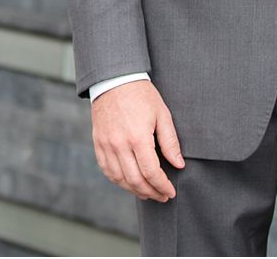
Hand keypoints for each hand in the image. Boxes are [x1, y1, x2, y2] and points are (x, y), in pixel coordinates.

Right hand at [90, 80, 184, 201]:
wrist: (113, 80)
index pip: (151, 172)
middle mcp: (119, 144)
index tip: (170, 192)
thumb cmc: (141, 95)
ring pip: (119, 179)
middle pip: (135, 180)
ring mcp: (106, 145)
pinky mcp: (98, 143)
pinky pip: (106, 170)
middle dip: (151, 192)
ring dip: (134, 190)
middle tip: (162, 196)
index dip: (162, 186)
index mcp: (138, 137)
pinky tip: (128, 182)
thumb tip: (179, 165)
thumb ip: (170, 142)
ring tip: (147, 193)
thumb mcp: (162, 114)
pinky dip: (118, 180)